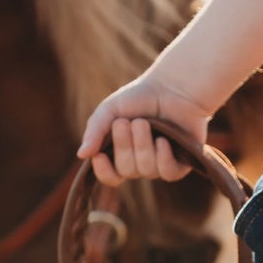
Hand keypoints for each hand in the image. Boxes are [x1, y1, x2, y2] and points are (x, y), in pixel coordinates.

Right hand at [76, 73, 210, 186]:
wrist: (172, 85)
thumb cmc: (139, 97)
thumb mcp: (110, 109)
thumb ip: (95, 130)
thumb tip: (81, 155)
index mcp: (121, 153)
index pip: (110, 177)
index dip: (104, 172)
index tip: (100, 156)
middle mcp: (140, 163)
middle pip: (126, 171)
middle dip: (124, 146)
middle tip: (126, 122)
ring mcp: (160, 164)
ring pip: (146, 170)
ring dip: (143, 145)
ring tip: (144, 123)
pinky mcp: (181, 163)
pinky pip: (169, 173)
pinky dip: (163, 157)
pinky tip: (162, 141)